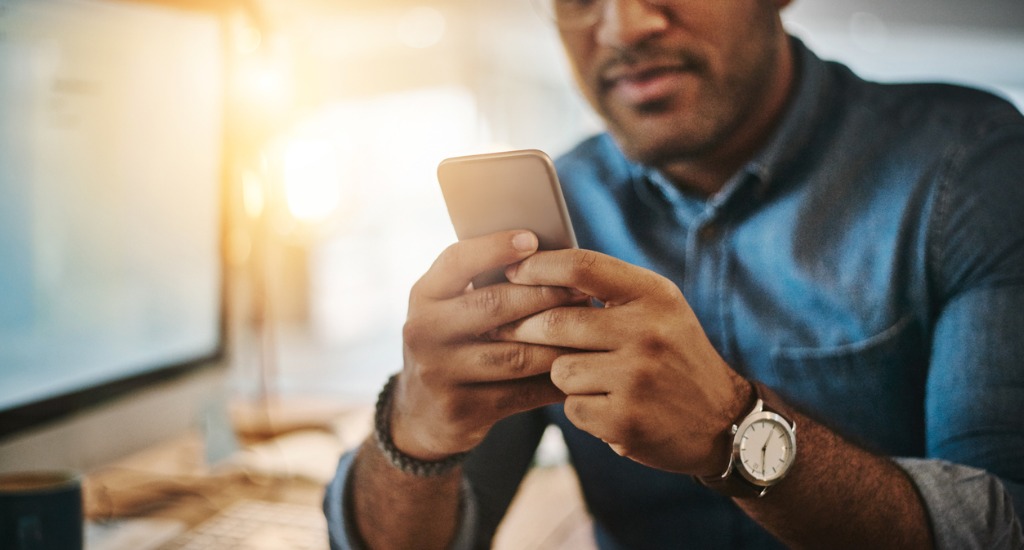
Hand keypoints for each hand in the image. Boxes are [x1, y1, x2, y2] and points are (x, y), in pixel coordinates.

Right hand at [391, 231, 582, 460]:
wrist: (422, 413)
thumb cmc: (453, 343)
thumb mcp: (450, 310)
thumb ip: (481, 284)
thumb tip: (547, 255)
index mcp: (423, 296)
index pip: (456, 261)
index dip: (495, 247)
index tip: (532, 239)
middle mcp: (423, 332)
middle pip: (494, 305)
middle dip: (546, 295)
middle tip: (583, 291)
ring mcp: (439, 374)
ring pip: (515, 354)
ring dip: (559, 343)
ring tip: (592, 331)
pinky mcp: (461, 410)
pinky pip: (522, 393)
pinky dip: (555, 381)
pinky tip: (579, 370)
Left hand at [493, 248, 750, 474]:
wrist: (722, 421)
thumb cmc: (675, 356)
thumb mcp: (659, 309)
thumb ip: (609, 288)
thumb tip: (534, 271)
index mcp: (654, 295)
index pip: (582, 266)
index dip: (538, 267)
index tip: (511, 271)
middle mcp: (648, 333)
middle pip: (556, 321)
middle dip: (525, 328)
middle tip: (510, 331)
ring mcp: (637, 378)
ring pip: (559, 369)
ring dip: (563, 375)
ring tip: (594, 378)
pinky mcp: (626, 420)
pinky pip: (572, 406)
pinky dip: (581, 408)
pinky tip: (608, 406)